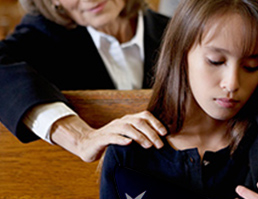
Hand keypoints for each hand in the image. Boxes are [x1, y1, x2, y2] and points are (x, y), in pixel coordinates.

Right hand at [51, 110, 166, 161]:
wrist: (88, 144)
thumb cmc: (112, 141)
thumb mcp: (128, 136)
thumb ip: (141, 135)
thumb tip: (160, 140)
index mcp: (129, 120)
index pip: (145, 115)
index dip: (156, 122)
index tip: (165, 133)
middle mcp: (121, 121)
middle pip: (138, 122)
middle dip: (151, 133)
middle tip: (159, 145)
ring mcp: (111, 129)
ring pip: (127, 128)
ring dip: (139, 136)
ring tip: (148, 145)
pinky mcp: (102, 138)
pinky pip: (112, 136)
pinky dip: (121, 139)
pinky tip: (129, 143)